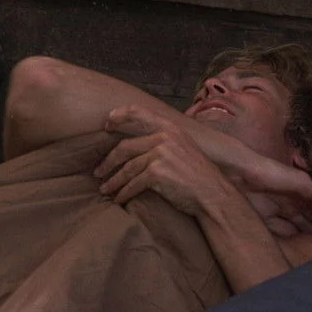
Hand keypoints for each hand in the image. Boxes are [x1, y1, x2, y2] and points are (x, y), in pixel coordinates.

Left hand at [94, 107, 237, 216]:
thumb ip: (165, 142)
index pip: (138, 112)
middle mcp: (165, 138)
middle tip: (98, 172)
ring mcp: (160, 154)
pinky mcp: (157, 173)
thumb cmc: (199, 176)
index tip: (106, 124)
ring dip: (114, 181)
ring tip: (106, 189)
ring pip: (127, 168)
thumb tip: (141, 145)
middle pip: (125, 147)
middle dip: (108, 161)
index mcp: (171, 128)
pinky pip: (133, 184)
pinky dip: (124, 193)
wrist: (213, 194)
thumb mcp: (184, 148)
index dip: (118, 116)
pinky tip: (119, 199)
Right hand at [95, 105, 311, 242]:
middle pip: (310, 218)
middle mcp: (285, 196)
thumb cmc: (220, 186)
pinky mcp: (296, 181)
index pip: (294, 224)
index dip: (306, 239)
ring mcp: (292, 186)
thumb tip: (256, 251)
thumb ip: (248, 226)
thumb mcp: (239, 213)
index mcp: (271, 203)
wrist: (218, 163)